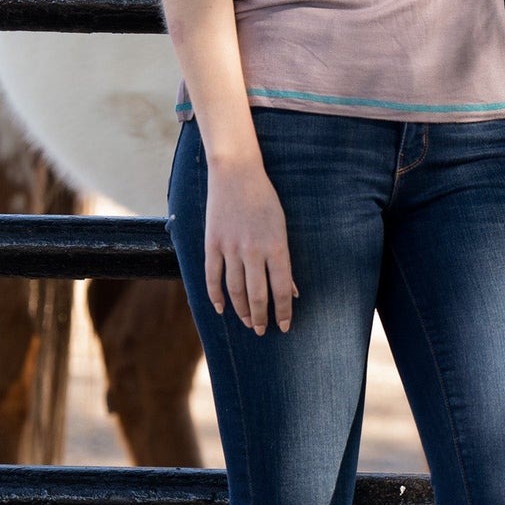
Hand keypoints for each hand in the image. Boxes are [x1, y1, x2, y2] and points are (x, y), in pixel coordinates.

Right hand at [203, 155, 297, 333]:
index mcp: (276, 247)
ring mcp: (231, 248)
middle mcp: (254, 251)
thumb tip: (292, 291)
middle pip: (257, 295)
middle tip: (261, 331)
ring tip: (246, 322)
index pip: (281, 289)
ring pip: (234, 290)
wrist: (237, 174)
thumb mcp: (282, 228)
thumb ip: (285, 261)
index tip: (285, 326)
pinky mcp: (212, 243)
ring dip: (241, 310)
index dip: (283, 312)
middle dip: (260, 317)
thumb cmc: (265, 200)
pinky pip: (212, 276)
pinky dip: (215, 295)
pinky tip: (221, 308)